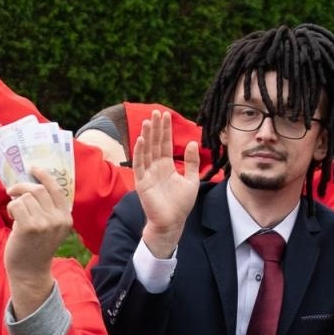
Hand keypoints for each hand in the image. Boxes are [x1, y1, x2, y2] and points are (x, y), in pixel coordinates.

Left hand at [5, 169, 73, 314]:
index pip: (56, 189)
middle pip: (38, 189)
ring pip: (26, 197)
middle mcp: (58, 219)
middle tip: (12, 191)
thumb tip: (33, 183)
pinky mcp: (30, 227)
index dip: (44, 176)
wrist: (29, 272)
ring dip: (16, 202)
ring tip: (16, 215)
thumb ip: (48, 208)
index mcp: (66, 218)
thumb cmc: (35, 247)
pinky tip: (13, 220)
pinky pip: (16, 205)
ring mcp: (45, 223)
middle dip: (22, 187)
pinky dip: (11, 209)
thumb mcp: (50, 227)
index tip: (33, 168)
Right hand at [134, 111, 200, 258]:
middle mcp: (156, 167)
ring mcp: (147, 174)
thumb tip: (194, 142)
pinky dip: (140, 152)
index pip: (165, 144)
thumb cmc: (181, 204)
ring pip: (146, 151)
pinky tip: (141, 139)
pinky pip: (140, 164)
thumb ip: (192, 162)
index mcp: (166, 166)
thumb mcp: (191, 180)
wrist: (172, 222)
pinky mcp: (142, 182)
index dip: (165, 130)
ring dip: (147, 136)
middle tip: (156, 112)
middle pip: (155, 144)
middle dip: (156, 128)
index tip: (165, 115)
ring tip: (148, 121)